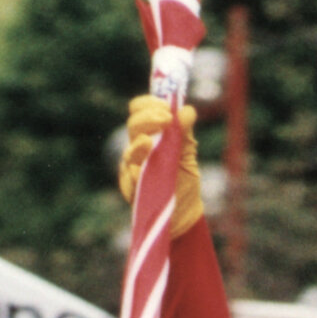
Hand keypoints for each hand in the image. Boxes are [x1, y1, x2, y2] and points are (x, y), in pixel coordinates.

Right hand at [119, 93, 203, 235]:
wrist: (184, 213)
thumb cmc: (184, 181)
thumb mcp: (188, 154)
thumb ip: (185, 133)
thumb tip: (188, 110)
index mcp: (149, 134)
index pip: (140, 110)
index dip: (149, 104)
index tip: (166, 107)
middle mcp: (138, 148)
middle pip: (133, 126)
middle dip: (148, 119)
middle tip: (165, 119)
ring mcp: (132, 169)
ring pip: (128, 153)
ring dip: (138, 145)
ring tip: (149, 142)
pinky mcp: (131, 190)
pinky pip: (129, 180)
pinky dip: (135, 174)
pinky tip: (140, 171)